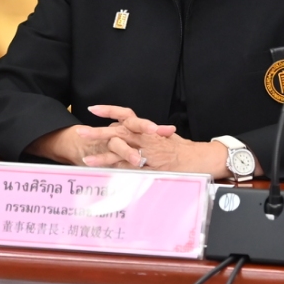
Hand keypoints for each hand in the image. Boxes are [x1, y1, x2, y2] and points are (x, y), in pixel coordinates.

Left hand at [81, 105, 234, 175]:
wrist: (203, 159)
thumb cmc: (183, 148)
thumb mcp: (164, 136)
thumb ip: (148, 132)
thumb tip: (134, 129)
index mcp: (147, 129)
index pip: (126, 115)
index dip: (109, 111)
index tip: (93, 109)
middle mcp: (146, 139)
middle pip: (118, 133)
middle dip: (98, 133)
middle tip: (81, 132)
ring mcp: (148, 154)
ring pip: (122, 153)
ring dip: (103, 157)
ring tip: (86, 159)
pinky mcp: (152, 168)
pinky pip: (133, 170)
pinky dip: (119, 172)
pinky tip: (105, 175)